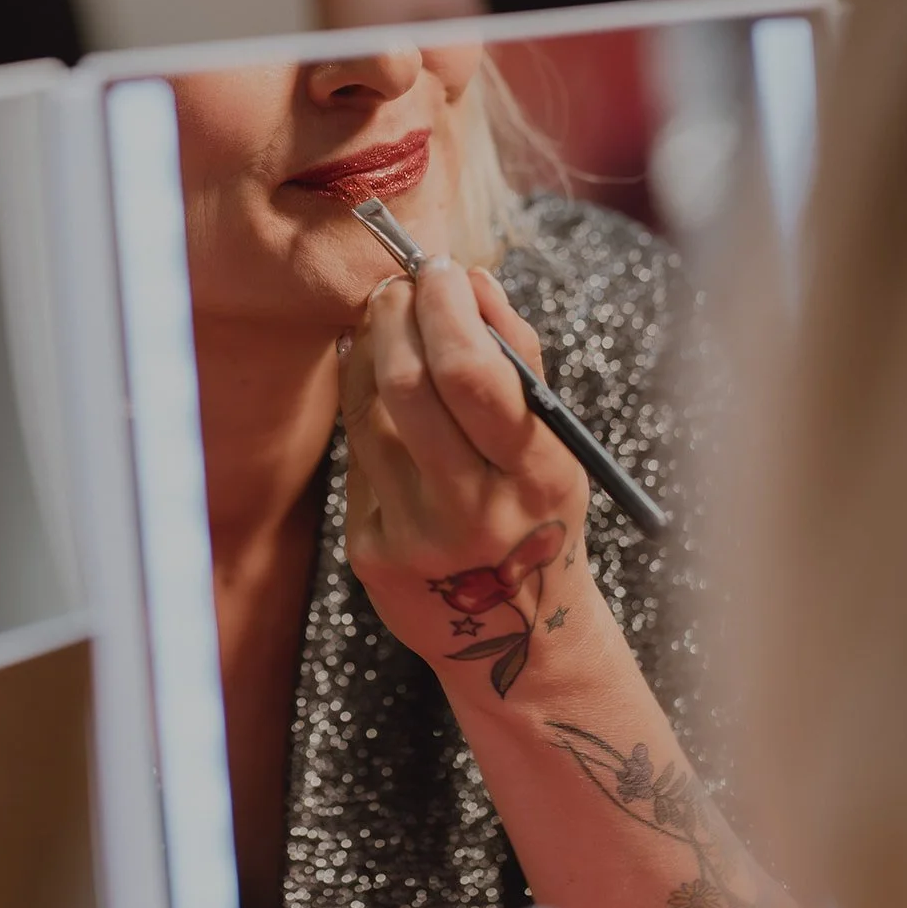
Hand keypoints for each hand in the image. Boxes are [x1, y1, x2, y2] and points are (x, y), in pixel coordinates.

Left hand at [336, 260, 591, 700]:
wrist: (515, 638)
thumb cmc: (533, 510)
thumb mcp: (551, 443)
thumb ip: (517, 354)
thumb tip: (469, 278)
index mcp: (541, 475)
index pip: (476, 375)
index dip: (446, 308)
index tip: (440, 269)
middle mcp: (479, 512)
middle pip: (408, 386)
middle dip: (395, 316)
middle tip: (397, 286)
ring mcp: (419, 538)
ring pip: (370, 413)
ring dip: (371, 352)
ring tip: (387, 327)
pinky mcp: (374, 554)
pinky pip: (356, 456)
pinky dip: (365, 412)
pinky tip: (381, 398)